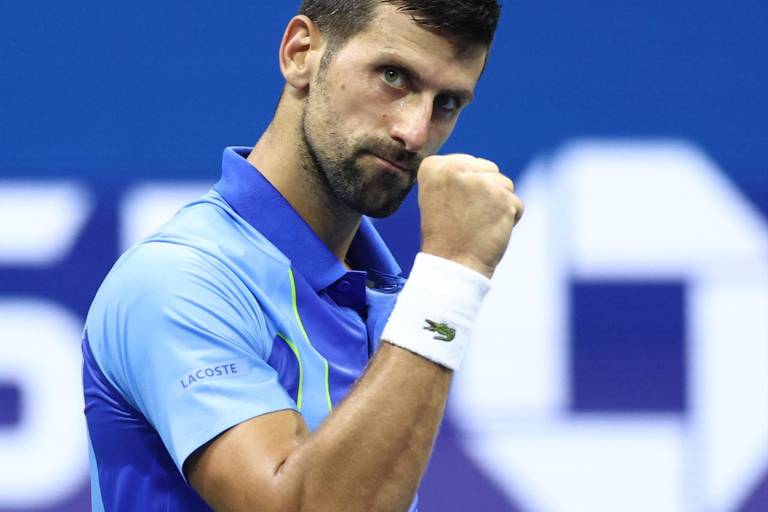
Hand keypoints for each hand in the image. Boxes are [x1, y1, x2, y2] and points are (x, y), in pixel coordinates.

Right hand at [417, 154, 523, 278]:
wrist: (452, 264)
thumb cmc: (445, 234)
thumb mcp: (438, 195)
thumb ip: (455, 175)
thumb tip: (482, 166)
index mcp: (433, 166)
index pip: (468, 163)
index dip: (467, 188)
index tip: (453, 207)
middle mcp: (454, 168)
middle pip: (489, 169)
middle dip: (486, 192)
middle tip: (468, 216)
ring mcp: (479, 181)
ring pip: (504, 184)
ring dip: (499, 204)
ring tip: (478, 223)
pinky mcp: (501, 197)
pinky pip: (516, 203)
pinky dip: (510, 218)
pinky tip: (490, 230)